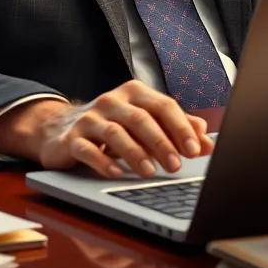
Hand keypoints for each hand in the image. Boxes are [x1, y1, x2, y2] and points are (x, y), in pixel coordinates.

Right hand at [0, 81, 214, 178]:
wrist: (59, 129)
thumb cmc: (112, 126)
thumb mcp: (143, 123)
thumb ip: (175, 129)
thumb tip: (207, 142)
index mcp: (134, 93)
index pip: (163, 106)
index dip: (181, 128)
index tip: (196, 150)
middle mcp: (112, 101)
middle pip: (141, 119)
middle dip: (161, 142)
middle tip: (176, 165)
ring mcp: (90, 118)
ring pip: (115, 133)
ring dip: (135, 153)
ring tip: (150, 173)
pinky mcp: (72, 138)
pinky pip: (88, 149)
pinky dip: (103, 161)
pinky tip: (117, 173)